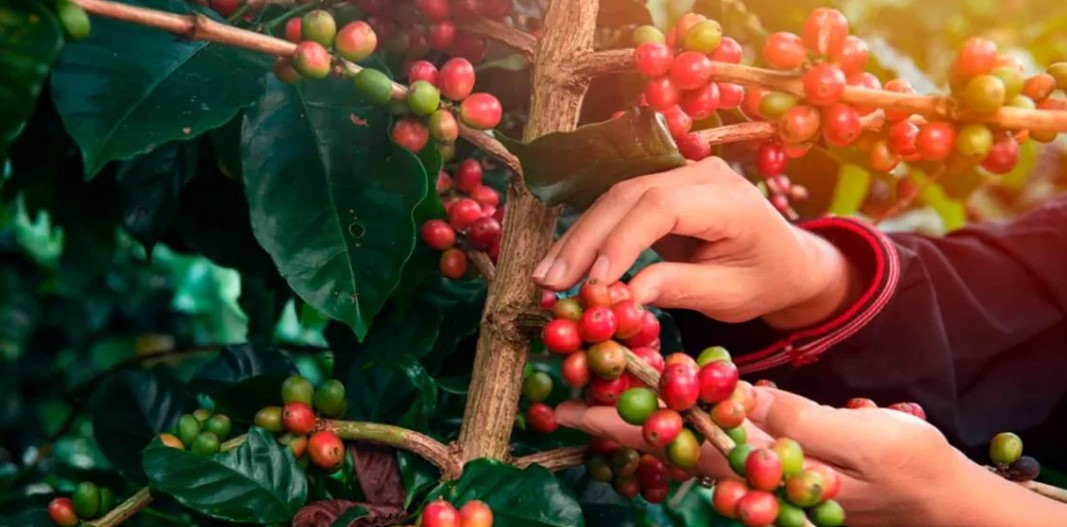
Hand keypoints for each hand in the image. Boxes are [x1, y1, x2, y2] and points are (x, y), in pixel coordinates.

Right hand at [532, 157, 860, 328]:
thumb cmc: (766, 279)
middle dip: (586, 241)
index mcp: (728, 198)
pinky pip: (618, 208)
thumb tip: (624, 295)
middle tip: (550, 283)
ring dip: (578, 239)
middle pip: (628, 196)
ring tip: (547, 278)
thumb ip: (681, 288)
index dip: (621, 241)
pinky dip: (590, 237)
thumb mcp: (731, 295)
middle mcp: (700, 174)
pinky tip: (565, 264)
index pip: (661, 206)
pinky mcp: (661, 189)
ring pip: (614, 199)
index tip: (594, 282)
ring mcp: (678, 176)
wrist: (788, 259)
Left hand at [556, 387, 1045, 526]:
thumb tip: (740, 400)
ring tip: (595, 396)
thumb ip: (796, 423)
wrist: (934, 500)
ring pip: (685, 441)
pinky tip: (662, 403)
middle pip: (669, 441)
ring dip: (641, 418)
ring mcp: (756, 470)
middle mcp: (748, 473)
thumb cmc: (906, 467)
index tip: (583, 400)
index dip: (631, 417)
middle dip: (617, 419)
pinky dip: (680, 419)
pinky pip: (713, 440)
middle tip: (564, 401)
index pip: (682, 439)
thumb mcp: (859, 440)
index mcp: (763, 466)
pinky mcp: (769, 463)